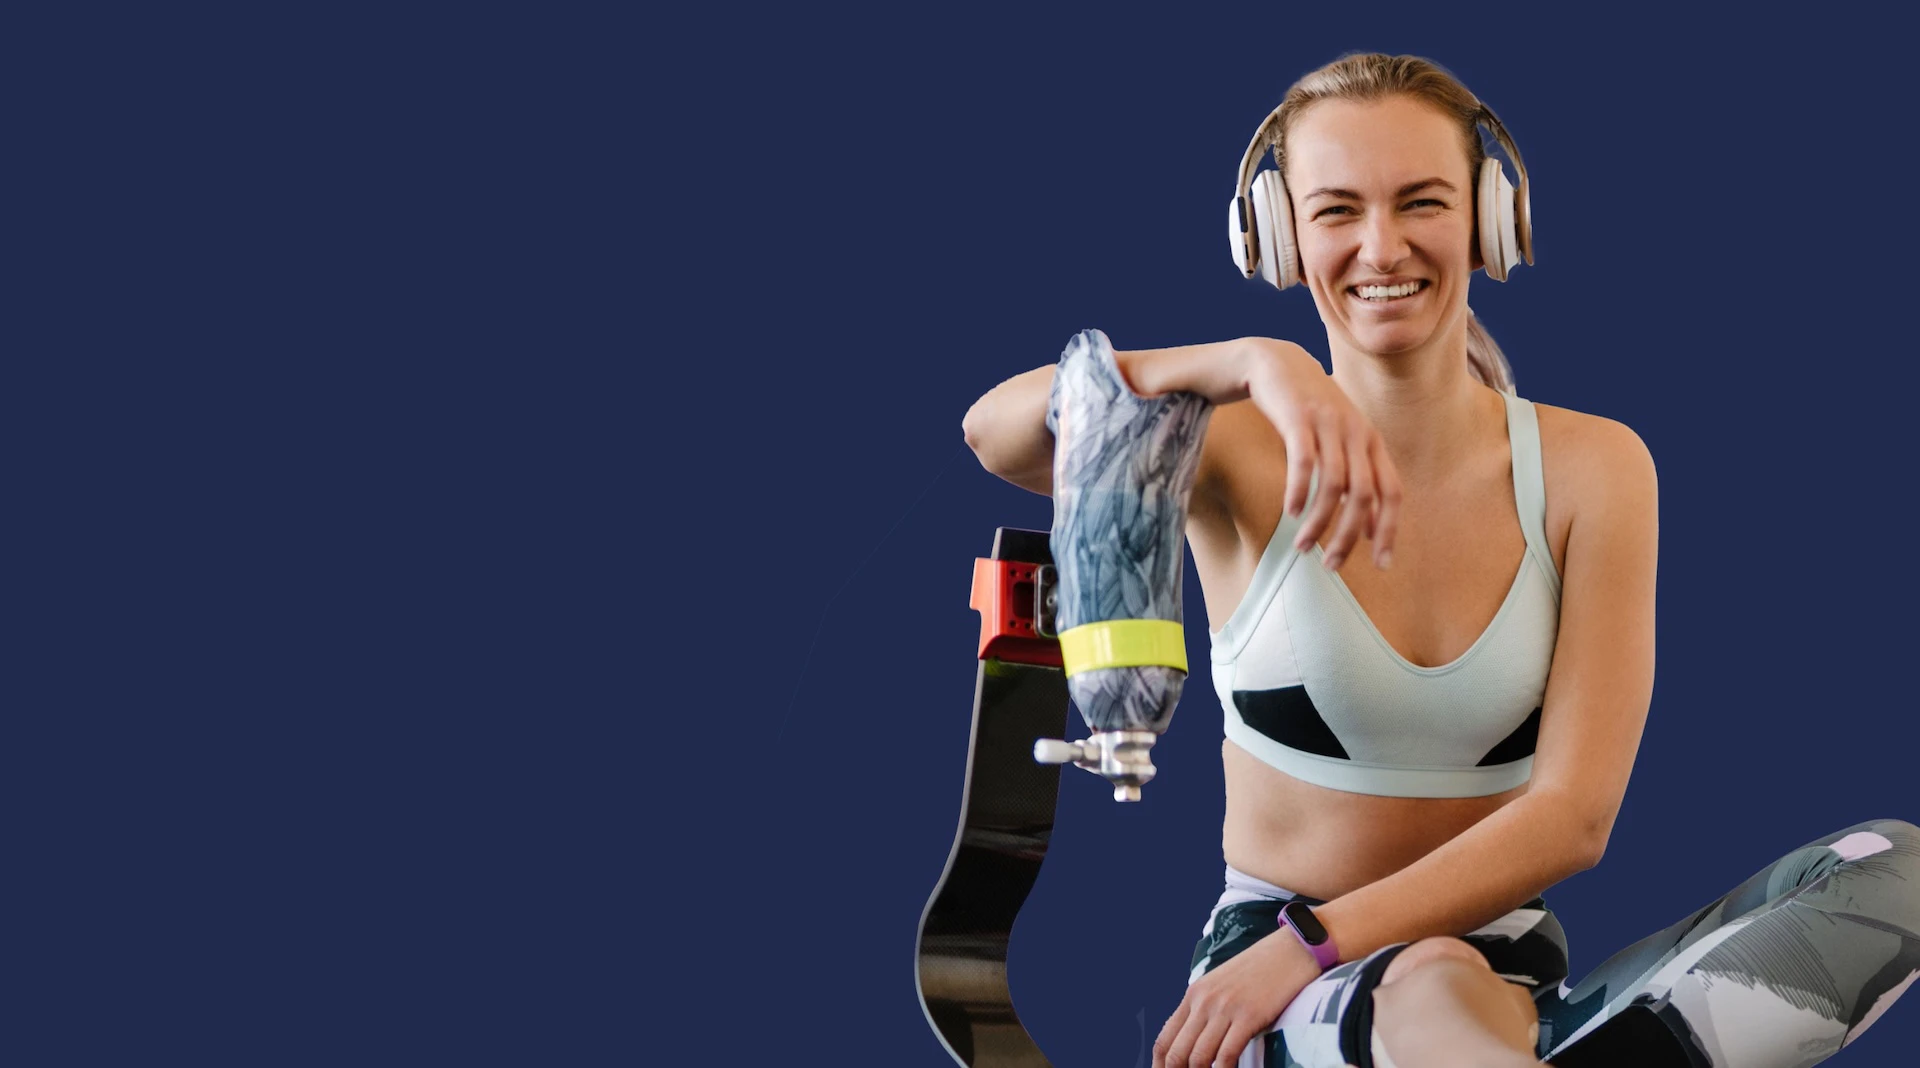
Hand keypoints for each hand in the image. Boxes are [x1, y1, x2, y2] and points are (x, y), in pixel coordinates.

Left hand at [1153, 930, 1323, 1067]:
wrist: (1292, 949)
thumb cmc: (1261, 970)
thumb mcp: (1223, 984)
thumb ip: (1207, 1008)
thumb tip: (1197, 1039)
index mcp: (1194, 994)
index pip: (1165, 1039)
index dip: (1161, 1065)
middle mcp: (1204, 1001)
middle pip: (1177, 1053)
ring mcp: (1225, 1008)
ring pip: (1198, 1058)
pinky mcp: (1248, 1016)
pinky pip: (1226, 1055)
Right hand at [1245, 341, 1401, 572]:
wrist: (1275, 363)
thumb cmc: (1308, 412)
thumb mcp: (1339, 444)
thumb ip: (1357, 482)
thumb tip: (1369, 530)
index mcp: (1371, 442)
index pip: (1392, 493)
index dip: (1390, 530)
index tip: (1381, 565)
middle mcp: (1356, 433)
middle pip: (1363, 495)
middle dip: (1348, 537)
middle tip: (1332, 566)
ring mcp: (1328, 423)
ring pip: (1333, 484)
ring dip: (1318, 522)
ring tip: (1302, 546)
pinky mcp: (1299, 417)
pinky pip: (1304, 462)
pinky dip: (1298, 491)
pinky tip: (1290, 512)